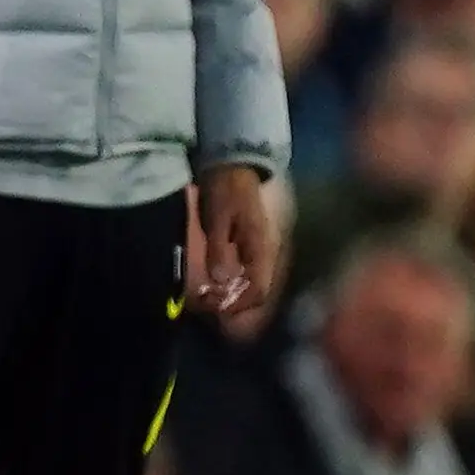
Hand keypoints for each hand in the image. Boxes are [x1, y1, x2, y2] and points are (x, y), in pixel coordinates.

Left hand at [193, 164, 280, 315]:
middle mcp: (266, 251)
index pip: (259, 288)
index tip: (217, 308)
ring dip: (234, 293)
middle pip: (258, 290)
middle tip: (209, 303)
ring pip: (254, 282)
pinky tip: (216, 280)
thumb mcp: (216, 219)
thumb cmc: (224, 191)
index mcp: (260, 247)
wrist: (233, 166)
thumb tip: (220, 280)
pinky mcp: (253, 243)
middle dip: (235, 302)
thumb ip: (218, 249)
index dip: (240, 304)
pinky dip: (234, 281)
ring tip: (210, 294)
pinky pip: (249, 271)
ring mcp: (261, 247)